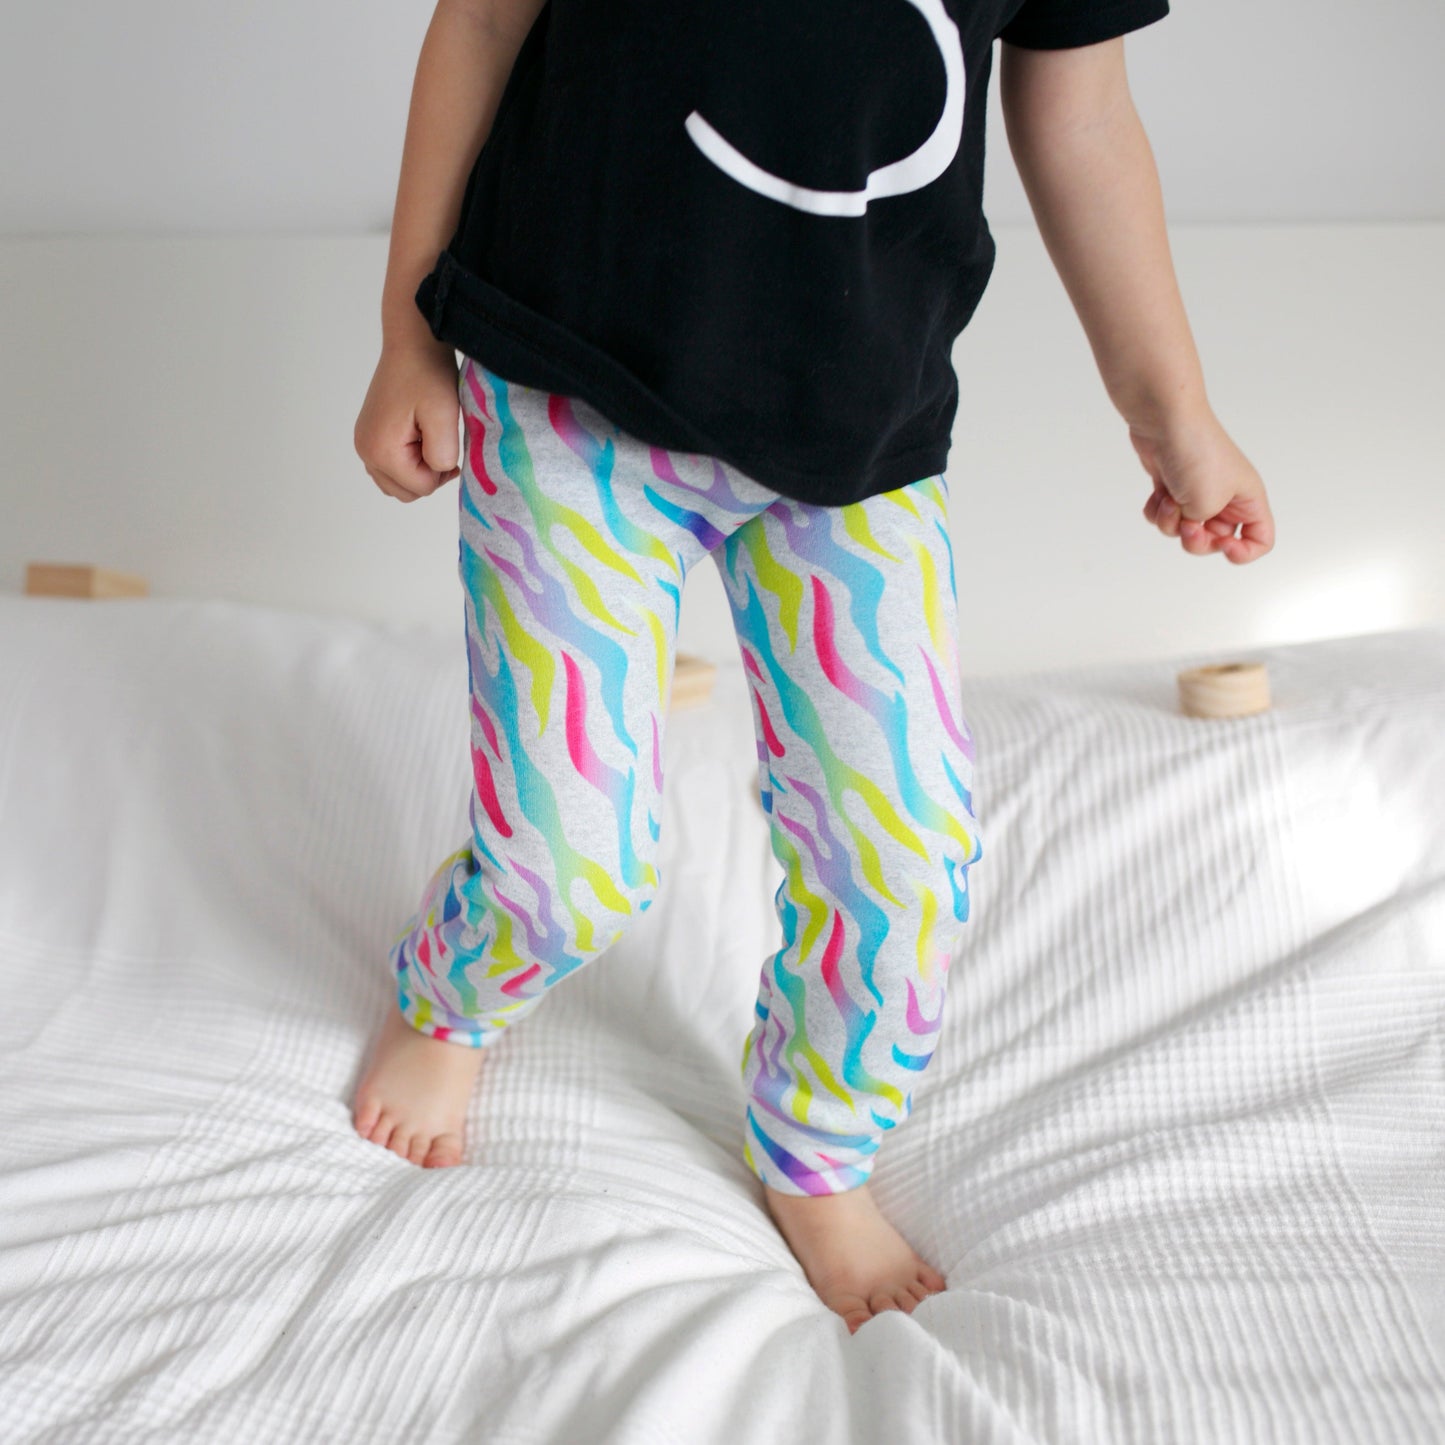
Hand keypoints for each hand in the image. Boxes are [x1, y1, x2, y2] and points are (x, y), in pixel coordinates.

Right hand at [354, 338, 461, 502]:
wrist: (412, 344)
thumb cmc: (428, 375)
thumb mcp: (444, 416)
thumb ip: (442, 455)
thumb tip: (437, 473)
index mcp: (380, 451)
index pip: (422, 488)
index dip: (442, 470)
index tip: (445, 437)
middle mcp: (365, 451)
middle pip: (407, 492)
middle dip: (429, 473)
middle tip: (439, 438)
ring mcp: (364, 444)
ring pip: (398, 483)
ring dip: (419, 469)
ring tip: (428, 436)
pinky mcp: (369, 436)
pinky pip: (391, 468)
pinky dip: (408, 462)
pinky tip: (419, 437)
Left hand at [1132, 412, 1274, 563]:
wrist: (1166, 421)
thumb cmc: (1196, 454)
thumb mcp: (1207, 504)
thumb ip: (1202, 530)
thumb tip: (1186, 527)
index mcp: (1248, 500)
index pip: (1261, 539)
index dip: (1244, 553)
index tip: (1224, 547)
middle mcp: (1226, 498)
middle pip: (1215, 542)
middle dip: (1196, 541)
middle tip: (1187, 525)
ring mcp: (1198, 492)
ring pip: (1184, 531)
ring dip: (1171, 523)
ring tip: (1170, 500)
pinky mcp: (1173, 487)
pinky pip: (1164, 517)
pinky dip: (1158, 511)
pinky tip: (1158, 493)